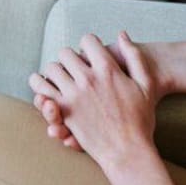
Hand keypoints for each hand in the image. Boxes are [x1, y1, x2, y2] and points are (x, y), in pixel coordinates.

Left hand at [28, 32, 159, 174]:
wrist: (129, 150)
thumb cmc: (141, 119)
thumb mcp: (146, 84)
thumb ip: (135, 56)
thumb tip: (122, 34)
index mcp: (108, 70)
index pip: (88, 41)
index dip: (88, 44)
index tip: (89, 52)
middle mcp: (88, 79)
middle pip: (65, 53)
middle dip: (69, 57)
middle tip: (73, 66)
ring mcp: (73, 94)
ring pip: (51, 68)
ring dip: (53, 70)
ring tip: (58, 75)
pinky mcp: (62, 110)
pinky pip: (40, 88)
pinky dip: (38, 84)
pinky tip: (43, 86)